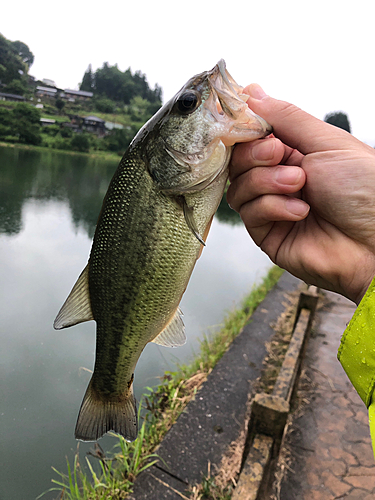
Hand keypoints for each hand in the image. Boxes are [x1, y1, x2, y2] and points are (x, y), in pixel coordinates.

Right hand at [227, 84, 374, 303]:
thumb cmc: (365, 190)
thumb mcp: (327, 142)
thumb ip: (286, 117)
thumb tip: (253, 92)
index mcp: (295, 154)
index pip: (252, 138)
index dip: (245, 131)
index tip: (246, 125)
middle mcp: (279, 180)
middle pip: (238, 163)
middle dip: (256, 156)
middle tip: (280, 155)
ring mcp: (272, 208)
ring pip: (238, 188)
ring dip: (267, 183)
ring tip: (299, 185)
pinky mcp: (268, 235)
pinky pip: (249, 215)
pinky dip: (273, 208)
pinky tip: (300, 212)